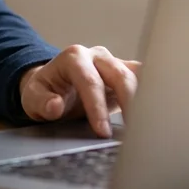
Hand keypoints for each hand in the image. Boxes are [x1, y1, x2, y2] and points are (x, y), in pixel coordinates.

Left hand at [18, 45, 140, 138]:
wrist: (54, 85)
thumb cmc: (44, 91)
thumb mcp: (32, 98)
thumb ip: (42, 102)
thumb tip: (55, 106)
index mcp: (73, 58)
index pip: (90, 81)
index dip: (97, 107)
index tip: (102, 131)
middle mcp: (97, 56)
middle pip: (120, 75)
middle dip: (128, 103)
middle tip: (132, 131)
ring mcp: (114, 62)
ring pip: (137, 76)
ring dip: (144, 99)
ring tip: (149, 124)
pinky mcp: (125, 73)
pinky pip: (144, 79)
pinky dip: (151, 94)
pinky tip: (157, 112)